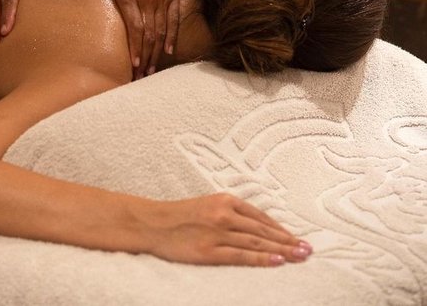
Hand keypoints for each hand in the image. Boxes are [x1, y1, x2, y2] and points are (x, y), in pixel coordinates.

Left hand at [64, 0, 179, 77]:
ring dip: (156, 52)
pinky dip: (172, 37)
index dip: (135, 47)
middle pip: (149, 34)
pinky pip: (174, 21)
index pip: (135, 26)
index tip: (133, 66)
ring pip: (161, 31)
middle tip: (139, 77)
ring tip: (150, 70)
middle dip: (145, 58)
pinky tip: (167, 52)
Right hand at [147, 193, 312, 266]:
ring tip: (300, 256)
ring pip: (256, 242)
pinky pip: (240, 255)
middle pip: (263, 229)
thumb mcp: (208, 204)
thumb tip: (255, 225)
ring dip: (281, 249)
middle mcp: (224, 214)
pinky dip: (261, 258)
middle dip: (288, 240)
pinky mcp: (210, 251)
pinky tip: (276, 260)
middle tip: (308, 249)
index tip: (297, 237)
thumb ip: (230, 212)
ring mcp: (217, 233)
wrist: (153, 223)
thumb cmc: (181, 215)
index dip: (281, 228)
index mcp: (225, 200)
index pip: (260, 216)